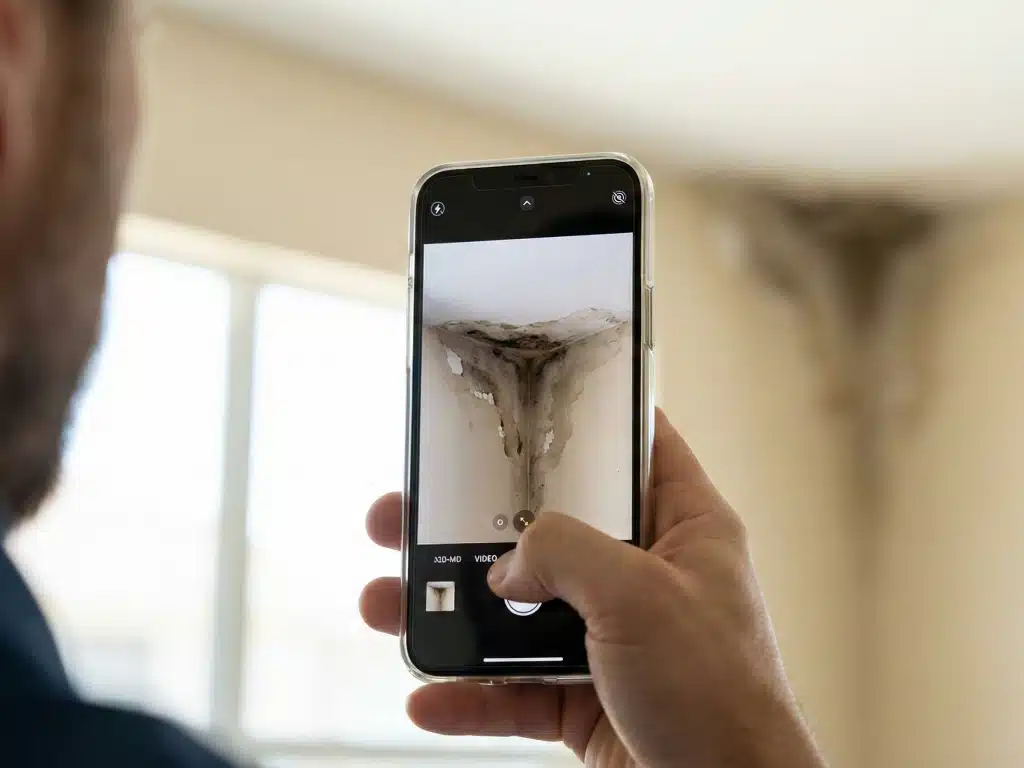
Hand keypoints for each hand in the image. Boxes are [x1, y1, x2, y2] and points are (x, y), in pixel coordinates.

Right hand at [360, 409, 826, 767]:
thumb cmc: (722, 697)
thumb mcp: (640, 597)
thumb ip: (564, 554)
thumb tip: (506, 567)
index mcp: (683, 528)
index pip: (634, 450)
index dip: (582, 424)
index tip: (520, 411)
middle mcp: (646, 577)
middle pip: (546, 533)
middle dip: (471, 529)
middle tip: (409, 517)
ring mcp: (612, 639)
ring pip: (517, 612)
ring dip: (453, 614)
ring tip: (390, 605)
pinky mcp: (586, 697)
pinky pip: (515, 687)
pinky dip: (471, 693)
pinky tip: (430, 695)